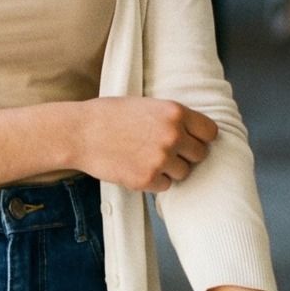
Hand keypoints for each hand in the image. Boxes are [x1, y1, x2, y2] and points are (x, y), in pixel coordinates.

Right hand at [74, 97, 217, 193]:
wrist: (79, 132)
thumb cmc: (108, 115)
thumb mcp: (146, 105)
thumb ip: (171, 118)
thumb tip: (192, 132)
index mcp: (175, 113)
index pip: (210, 132)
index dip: (200, 137)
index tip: (192, 141)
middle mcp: (173, 136)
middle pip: (200, 155)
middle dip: (186, 155)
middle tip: (166, 151)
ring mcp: (161, 159)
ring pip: (184, 173)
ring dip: (170, 169)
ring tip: (148, 159)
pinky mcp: (147, 179)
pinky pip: (165, 186)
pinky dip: (154, 181)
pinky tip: (137, 168)